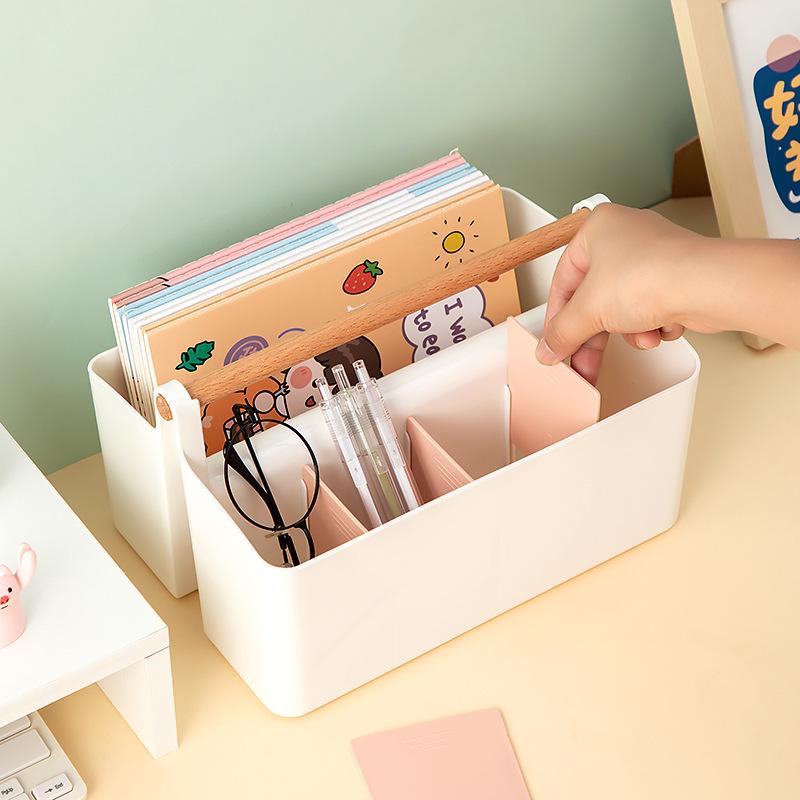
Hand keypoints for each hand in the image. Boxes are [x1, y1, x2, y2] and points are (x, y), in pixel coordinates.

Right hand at [536, 204, 708, 383]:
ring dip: (628, 330)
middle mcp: (625, 237)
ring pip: (622, 307)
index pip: (562, 281)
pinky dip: (651, 325)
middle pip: (594, 298)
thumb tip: (548, 348)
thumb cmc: (653, 276)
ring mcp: (653, 257)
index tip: (554, 344)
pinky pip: (649, 309)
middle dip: (592, 334)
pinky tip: (658, 327)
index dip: (556, 318)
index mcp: (597, 229)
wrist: (709, 287)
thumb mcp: (588, 310)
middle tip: (581, 360)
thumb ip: (562, 333)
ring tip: (638, 335)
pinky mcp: (675, 277)